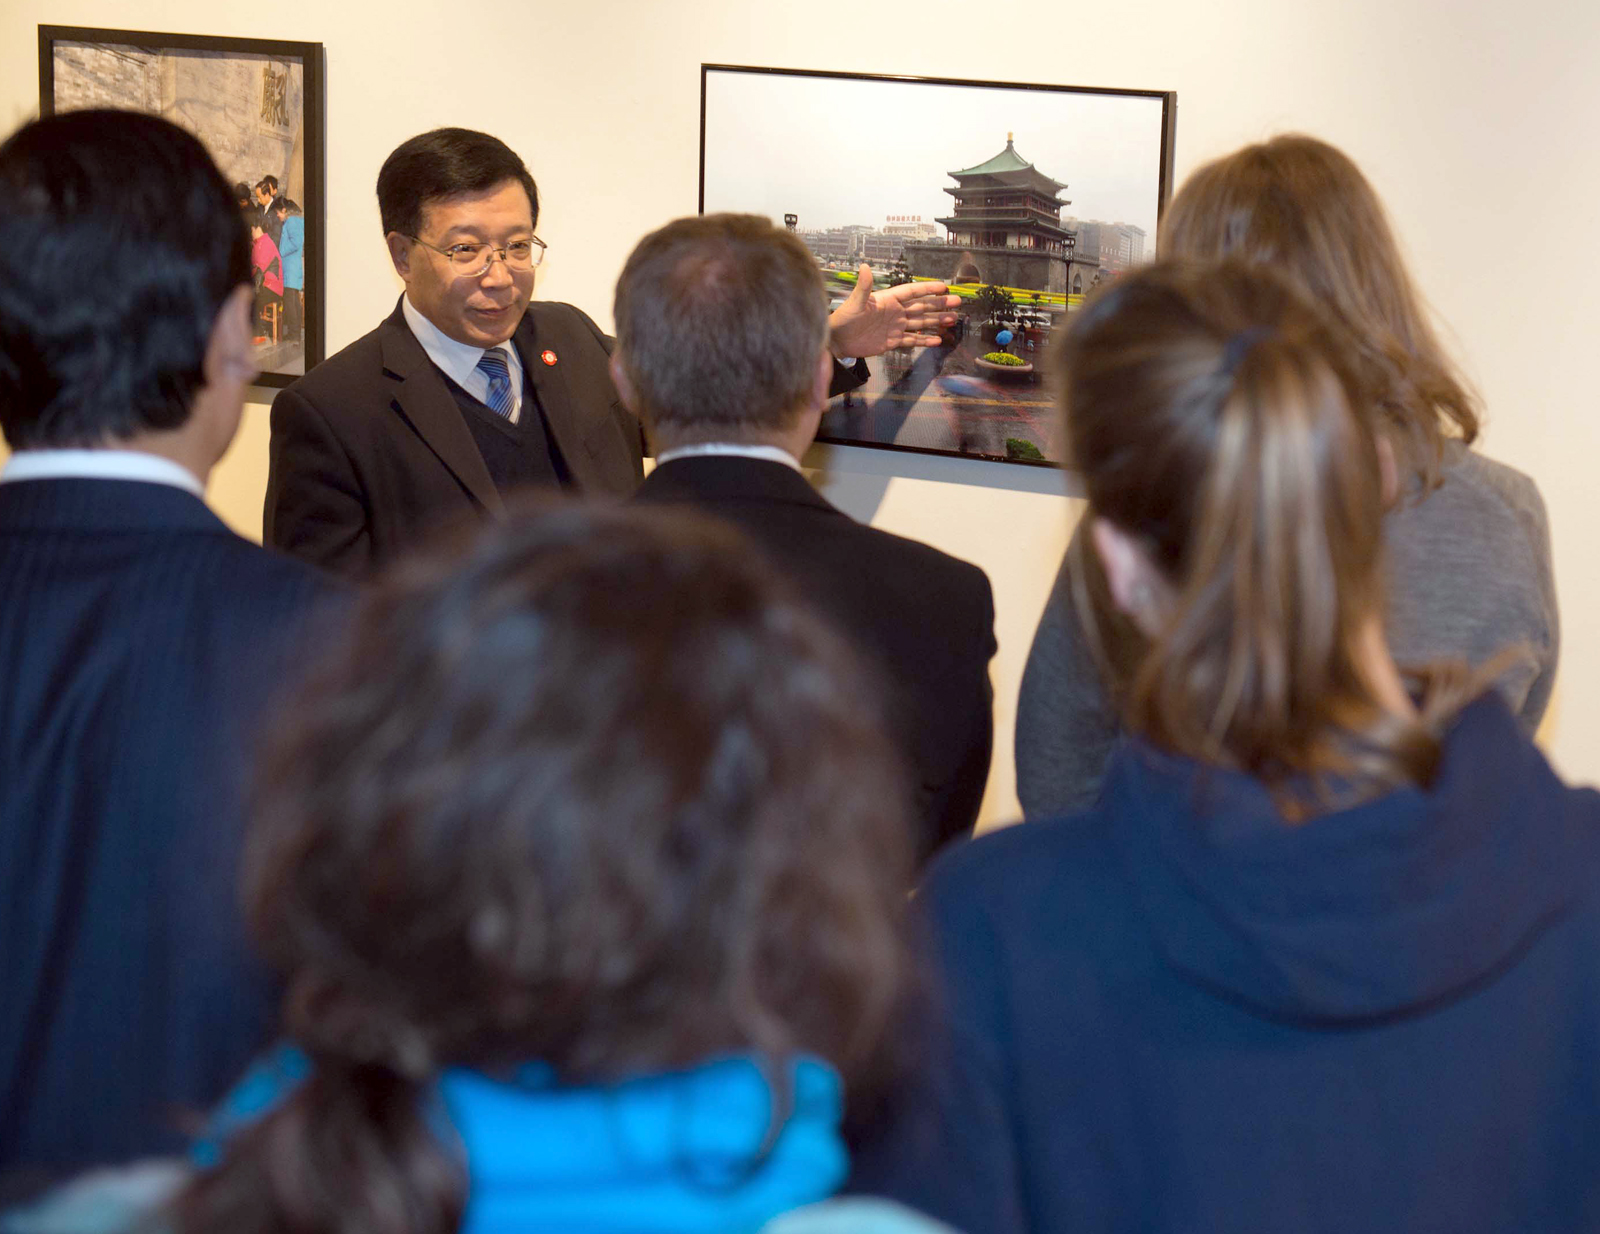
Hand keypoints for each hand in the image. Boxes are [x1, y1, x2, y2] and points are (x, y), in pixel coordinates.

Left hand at [828, 263, 960, 357]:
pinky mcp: (892, 341)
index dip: (928, 289)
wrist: (836, 340)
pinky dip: (924, 340)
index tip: (944, 287)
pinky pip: (911, 340)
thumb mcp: (854, 302)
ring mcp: (895, 327)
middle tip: (957, 302)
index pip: (912, 292)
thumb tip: (864, 266)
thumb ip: (863, 286)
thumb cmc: (844, 319)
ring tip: (952, 319)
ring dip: (936, 321)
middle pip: (921, 307)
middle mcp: (894, 312)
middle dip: (939, 304)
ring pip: (920, 323)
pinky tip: (937, 340)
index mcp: (888, 300)